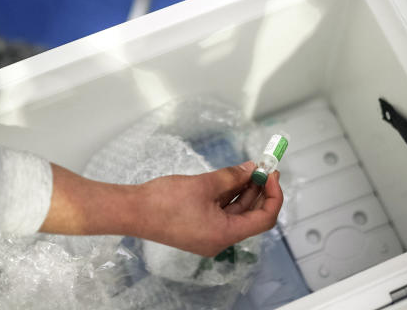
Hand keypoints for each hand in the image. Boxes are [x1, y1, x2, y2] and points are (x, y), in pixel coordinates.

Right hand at [135, 162, 282, 256]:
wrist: (133, 211)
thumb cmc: (164, 202)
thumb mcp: (204, 184)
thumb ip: (231, 177)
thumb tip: (251, 170)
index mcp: (224, 235)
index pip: (263, 219)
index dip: (273, 195)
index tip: (271, 174)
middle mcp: (219, 239)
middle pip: (251, 216)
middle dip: (260, 190)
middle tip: (264, 167)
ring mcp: (208, 234)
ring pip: (236, 213)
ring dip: (245, 191)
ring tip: (251, 168)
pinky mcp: (198, 227)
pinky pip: (221, 212)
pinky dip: (230, 196)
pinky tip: (233, 178)